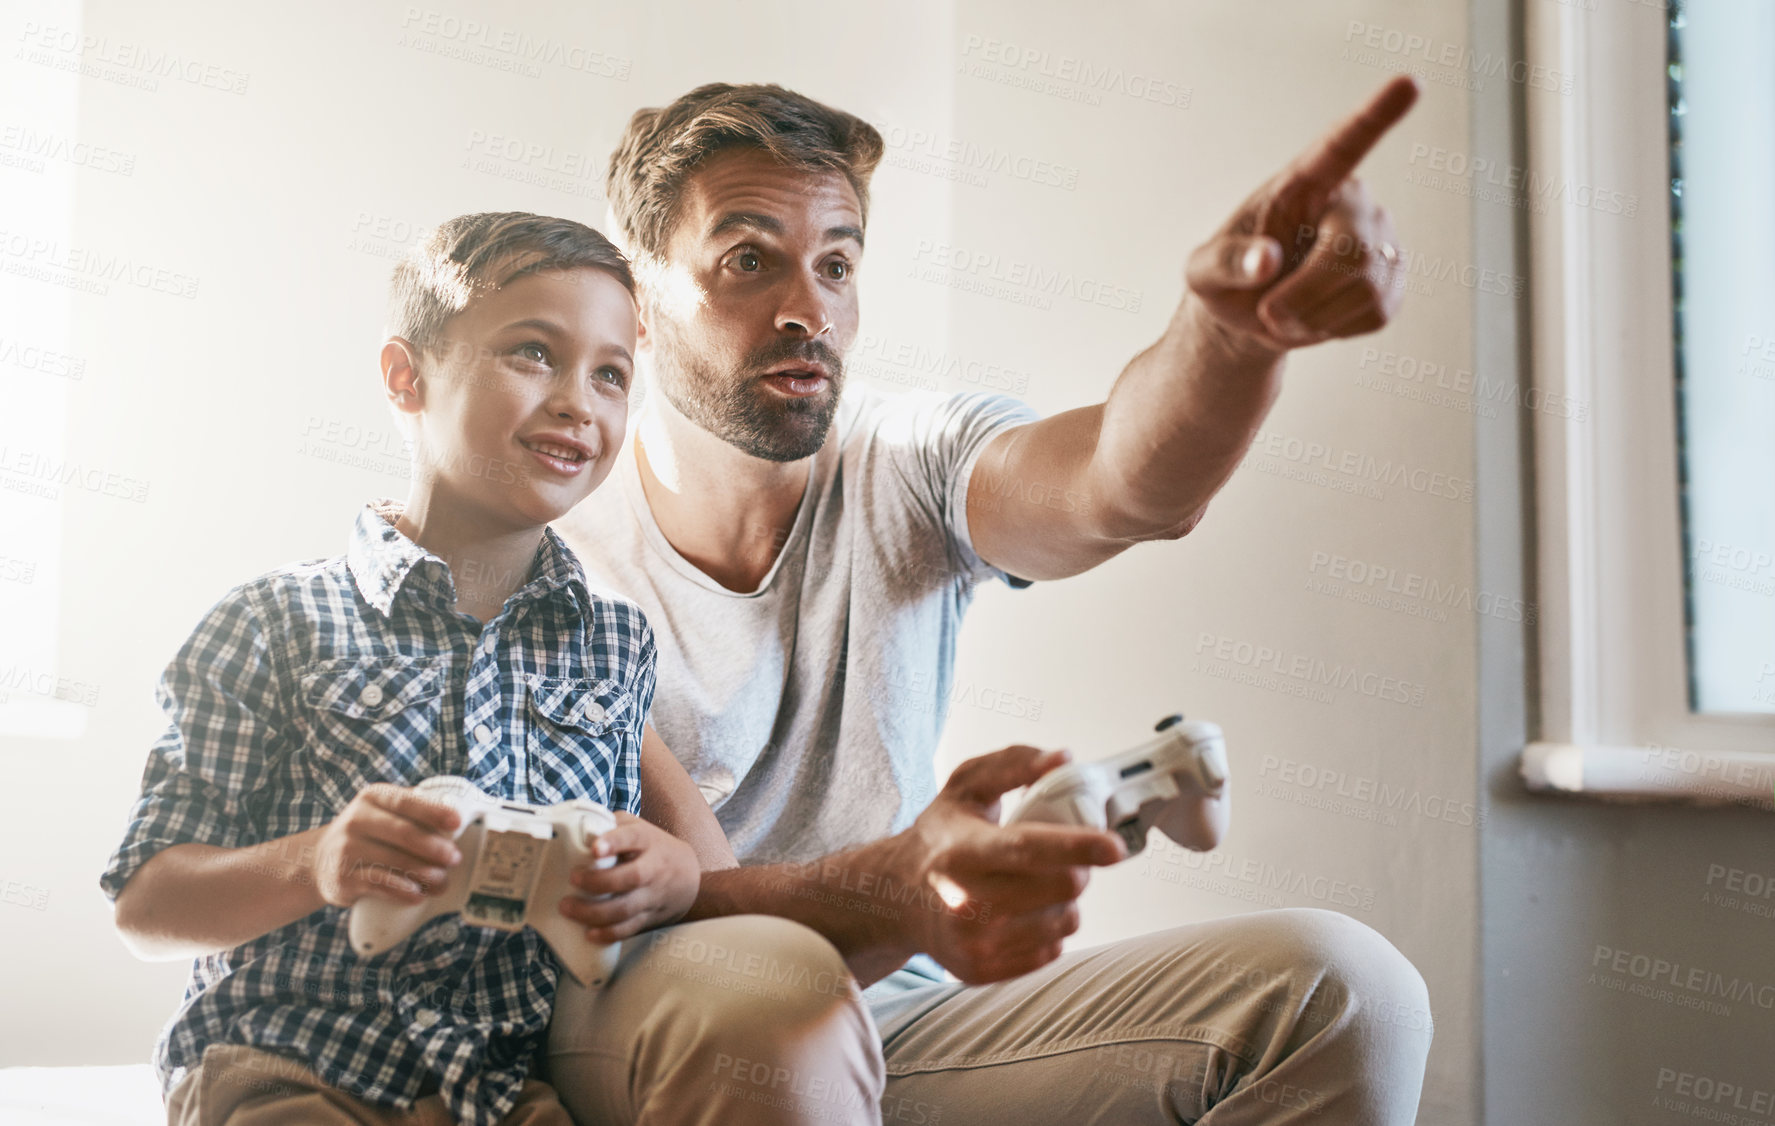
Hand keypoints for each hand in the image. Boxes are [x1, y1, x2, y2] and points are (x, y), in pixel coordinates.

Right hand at [312, 784, 462, 907]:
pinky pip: (379, 885)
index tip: (457, 822)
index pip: (406, 801)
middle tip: (454, 859)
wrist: (319, 860)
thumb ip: (414, 812)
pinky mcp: (342, 878)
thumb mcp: (383, 813)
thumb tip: (459, 822)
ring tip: (443, 882)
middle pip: (404, 833)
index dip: (434, 812)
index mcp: (373, 797)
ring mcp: (346, 849)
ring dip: (425, 874)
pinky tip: (418, 895)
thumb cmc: (368, 834)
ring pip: (394, 862)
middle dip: (435, 848)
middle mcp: (356, 819)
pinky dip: (403, 891)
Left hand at [558, 813, 699, 942]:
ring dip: (594, 912)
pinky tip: (589, 933)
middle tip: (574, 879)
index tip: (595, 849)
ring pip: (626, 908)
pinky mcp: (650, 917)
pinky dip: (608, 933)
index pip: (633, 838)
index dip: (614, 842)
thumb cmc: (653, 847)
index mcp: (648, 841)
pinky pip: (629, 929)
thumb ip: (611, 825)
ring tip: (568, 907)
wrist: (689, 875)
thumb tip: (576, 826)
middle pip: (631, 877)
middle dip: (599, 882)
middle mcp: (654, 868)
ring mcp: (653, 895)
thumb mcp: (637, 827)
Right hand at [906, 746, 1124, 984]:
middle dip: (1076, 866)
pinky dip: (1049, 926)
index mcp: (962, 852)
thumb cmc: (940, 837)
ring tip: (1032, 883)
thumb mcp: (966, 787)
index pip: (1027, 849)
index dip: (1077, 846)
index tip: (1114, 846)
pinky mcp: (984, 970)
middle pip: (1063, 887)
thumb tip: (1064, 759)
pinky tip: (1020, 910)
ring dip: (1064, 898)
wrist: (896, 898)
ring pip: (1065, 920)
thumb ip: (1013, 764)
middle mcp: (965, 903)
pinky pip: (1052, 949)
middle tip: (1058, 856)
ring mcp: (975, 943)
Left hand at [1186, 75, 1419, 352]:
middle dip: (1306, 294)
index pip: (1343, 144)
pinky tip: (1315, 316)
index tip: (1409, 83)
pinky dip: (1334, 329)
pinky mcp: (1392, 279)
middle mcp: (1351, 201)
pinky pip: (1375, 313)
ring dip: (1315, 316)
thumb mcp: (1203, 272)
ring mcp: (1379, 239)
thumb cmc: (1225, 279)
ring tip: (1287, 311)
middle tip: (1269, 312)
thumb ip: (1226, 263)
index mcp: (1304, 182)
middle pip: (1353, 249)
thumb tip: (1267, 262)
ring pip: (1367, 287)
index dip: (1376, 115)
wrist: (1250, 315)